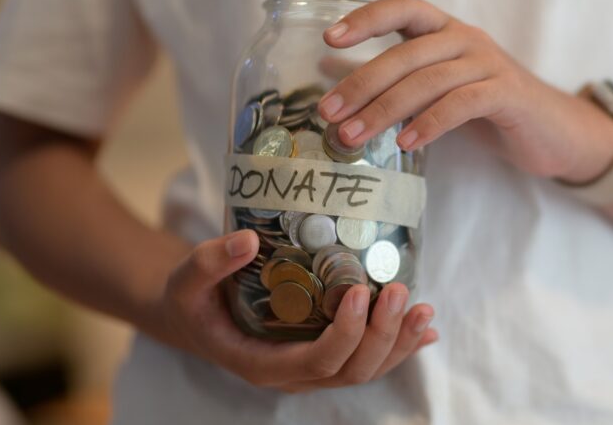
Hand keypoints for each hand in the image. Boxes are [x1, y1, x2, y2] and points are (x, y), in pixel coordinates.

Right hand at [157, 230, 436, 391]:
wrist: (197, 316)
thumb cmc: (193, 299)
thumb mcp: (186, 280)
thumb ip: (210, 262)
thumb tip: (248, 239)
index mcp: (262, 363)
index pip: (317, 361)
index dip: (345, 334)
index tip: (360, 293)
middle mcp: (294, 374)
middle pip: (352, 370)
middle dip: (383, 335)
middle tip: (399, 290)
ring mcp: (314, 369)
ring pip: (367, 369)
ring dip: (400, 342)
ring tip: (424, 309)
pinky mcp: (329, 355)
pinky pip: (370, 358)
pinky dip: (401, 345)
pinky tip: (426, 329)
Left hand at [317, 0, 612, 183]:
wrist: (552, 132)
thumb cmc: (489, 108)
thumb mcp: (435, 88)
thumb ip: (389, 78)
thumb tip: (329, 67)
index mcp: (446, 31)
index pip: (403, 7)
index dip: (367, 18)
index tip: (330, 37)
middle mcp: (467, 39)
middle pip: (407, 53)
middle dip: (362, 83)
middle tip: (329, 113)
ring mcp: (489, 64)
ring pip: (429, 80)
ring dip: (386, 109)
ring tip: (354, 137)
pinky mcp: (508, 94)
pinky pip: (462, 103)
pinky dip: (430, 122)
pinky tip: (406, 143)